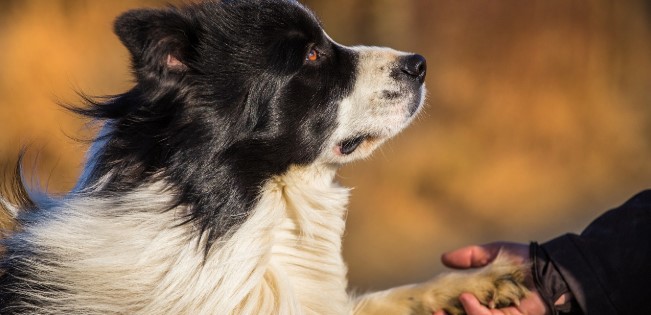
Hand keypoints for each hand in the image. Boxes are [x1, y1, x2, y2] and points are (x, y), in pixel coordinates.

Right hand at [433, 242, 548, 314]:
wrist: (549, 267)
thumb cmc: (523, 260)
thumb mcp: (492, 255)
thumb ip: (470, 258)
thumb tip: (443, 258)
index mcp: (484, 297)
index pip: (461, 307)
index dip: (446, 309)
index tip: (433, 305)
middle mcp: (490, 309)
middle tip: (435, 312)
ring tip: (443, 308)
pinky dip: (476, 312)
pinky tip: (467, 299)